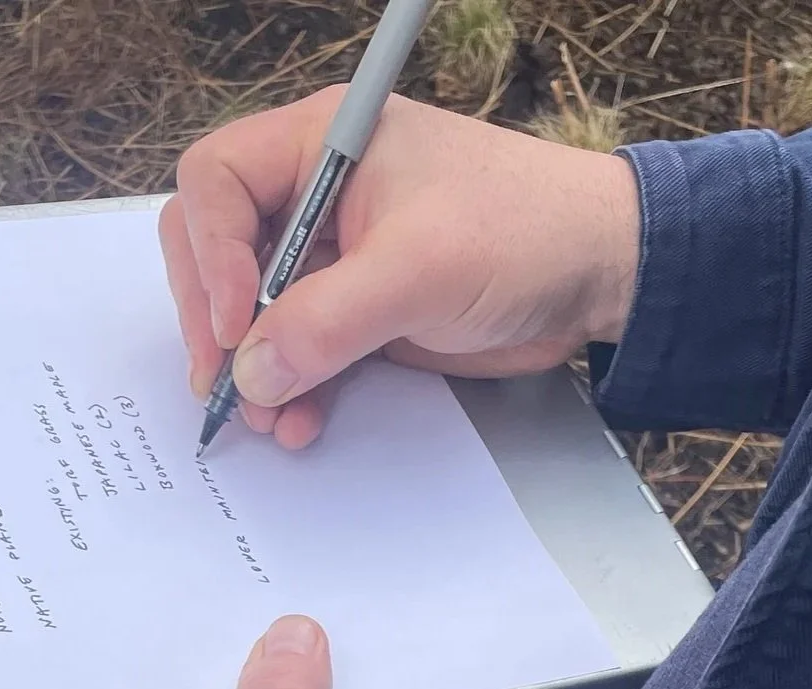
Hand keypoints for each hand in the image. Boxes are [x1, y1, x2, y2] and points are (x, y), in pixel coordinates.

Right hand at [162, 88, 641, 448]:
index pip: (216, 183)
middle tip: (222, 382)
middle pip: (217, 248)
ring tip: (265, 418)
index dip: (212, 254)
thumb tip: (251, 373)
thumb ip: (327, 321)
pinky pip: (298, 350)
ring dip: (252, 370)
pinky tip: (299, 420)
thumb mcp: (419, 270)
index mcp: (322, 145)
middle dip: (217, 320)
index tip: (238, 325)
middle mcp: (316, 194)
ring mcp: (334, 256)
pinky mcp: (358, 311)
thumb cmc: (525, 232)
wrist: (599, 276)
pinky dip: (290, 388)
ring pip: (253, 312)